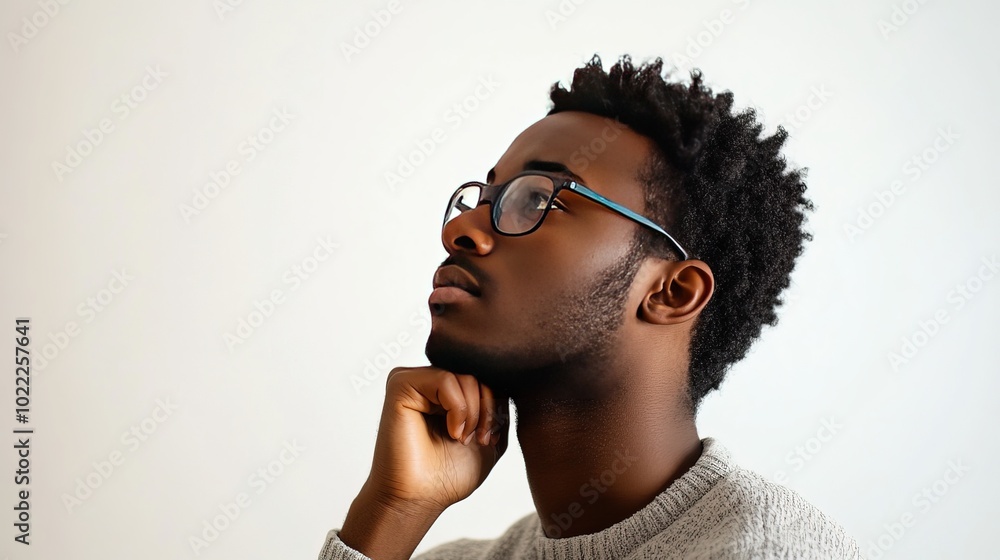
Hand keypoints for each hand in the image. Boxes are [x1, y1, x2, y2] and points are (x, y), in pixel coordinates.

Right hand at [361, 365, 510, 514]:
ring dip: (474, 411)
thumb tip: (508, 378)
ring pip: (465, 376)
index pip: (485, 376)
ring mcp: (415, 380)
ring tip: (463, 438)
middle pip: (477, 373)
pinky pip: (445, 379)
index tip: (491, 438)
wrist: (420, 499)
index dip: (497, 404)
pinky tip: (452, 431)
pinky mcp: (401, 384)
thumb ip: (500, 407)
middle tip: (480, 439)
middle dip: (488, 408)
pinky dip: (458, 408)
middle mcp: (430, 381)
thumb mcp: (491, 437)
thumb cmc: (449, 475)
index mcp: (448, 391)